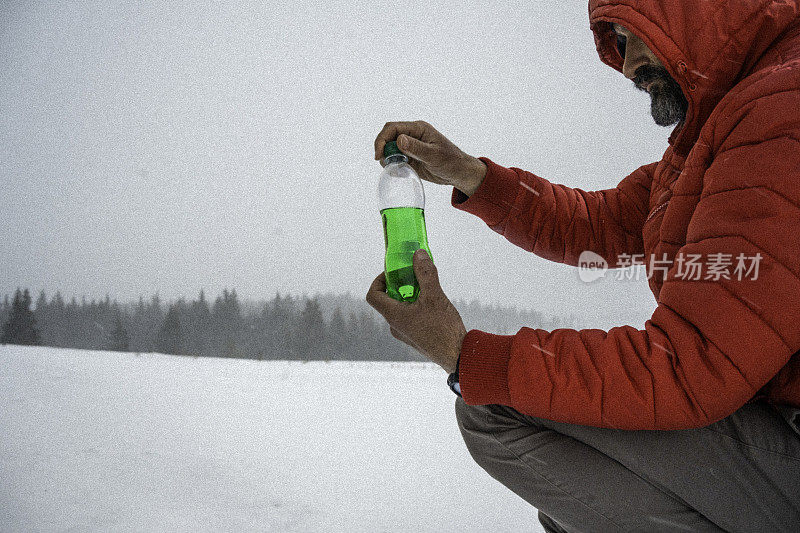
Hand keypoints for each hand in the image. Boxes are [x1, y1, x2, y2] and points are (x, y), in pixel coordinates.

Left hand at [365, 249, 466, 373]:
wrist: (458, 356)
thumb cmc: (444, 329)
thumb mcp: (434, 296)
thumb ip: (425, 273)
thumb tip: (418, 254)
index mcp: (394, 316)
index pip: (373, 295)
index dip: (379, 280)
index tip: (394, 273)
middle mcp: (395, 326)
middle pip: (388, 300)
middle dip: (400, 285)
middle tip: (414, 276)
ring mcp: (405, 334)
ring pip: (400, 309)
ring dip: (410, 296)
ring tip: (427, 290)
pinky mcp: (416, 338)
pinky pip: (410, 318)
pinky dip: (417, 307)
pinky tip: (434, 305)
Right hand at [374, 120, 486, 196]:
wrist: (459, 173)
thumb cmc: (451, 161)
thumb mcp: (434, 155)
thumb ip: (416, 148)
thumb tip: (399, 140)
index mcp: (418, 129)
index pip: (392, 128)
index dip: (382, 139)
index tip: (379, 155)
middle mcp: (412, 135)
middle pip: (388, 137)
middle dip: (382, 149)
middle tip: (384, 163)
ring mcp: (410, 147)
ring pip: (390, 148)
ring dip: (387, 158)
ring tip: (394, 168)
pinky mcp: (410, 158)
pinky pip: (395, 159)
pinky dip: (393, 165)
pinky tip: (400, 173)